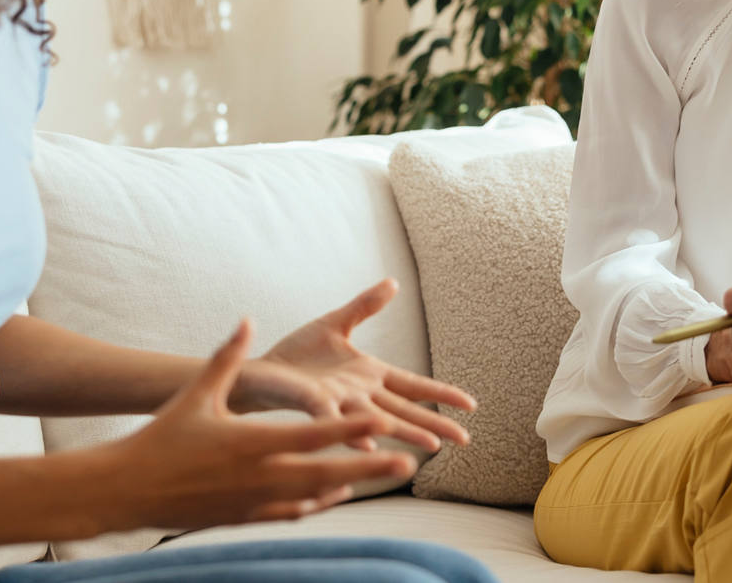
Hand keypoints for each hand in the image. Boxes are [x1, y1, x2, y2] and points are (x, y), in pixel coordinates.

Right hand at [98, 318, 418, 530]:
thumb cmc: (162, 438)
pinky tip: (333, 493)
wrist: (129, 490)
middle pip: (327, 472)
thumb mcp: (196, 394)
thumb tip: (246, 319)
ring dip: (351, 484)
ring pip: (315, 496)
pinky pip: (292, 512)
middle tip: (408, 461)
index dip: (351, 428)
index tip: (382, 421)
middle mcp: (259, 476)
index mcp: (252, 443)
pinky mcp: (245, 517)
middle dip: (369, 467)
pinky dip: (318, 501)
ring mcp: (254, 502)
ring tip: (381, 475)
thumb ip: (226, 356)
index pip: (312, 434)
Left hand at [234, 279, 475, 452]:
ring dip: (404, 431)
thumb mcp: (337, 322)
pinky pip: (333, 417)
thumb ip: (366, 306)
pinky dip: (351, 429)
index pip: (413, 385)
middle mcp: (359, 392)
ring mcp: (338, 401)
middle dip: (434, 424)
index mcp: (369, 374)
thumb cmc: (297, 354)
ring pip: (377, 418)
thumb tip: (394, 282)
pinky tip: (369, 440)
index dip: (441, 394)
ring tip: (431, 448)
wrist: (260, 370)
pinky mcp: (312, 403)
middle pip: (403, 409)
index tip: (471, 405)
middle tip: (465, 441)